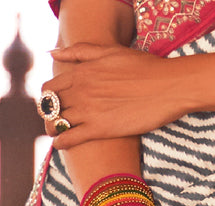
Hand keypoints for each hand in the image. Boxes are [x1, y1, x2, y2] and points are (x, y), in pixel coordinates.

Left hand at [44, 44, 185, 147]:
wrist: (168, 86)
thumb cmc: (143, 67)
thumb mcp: (109, 51)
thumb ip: (80, 52)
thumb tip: (53, 53)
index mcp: (82, 71)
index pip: (49, 87)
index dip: (46, 98)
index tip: (52, 105)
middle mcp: (80, 90)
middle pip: (49, 107)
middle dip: (47, 115)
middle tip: (53, 121)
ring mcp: (88, 110)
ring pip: (55, 124)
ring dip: (52, 130)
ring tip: (57, 133)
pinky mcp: (99, 129)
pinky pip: (69, 139)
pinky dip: (61, 144)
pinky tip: (61, 146)